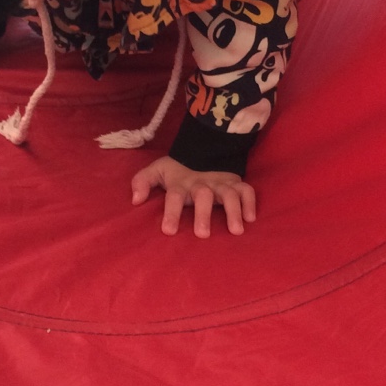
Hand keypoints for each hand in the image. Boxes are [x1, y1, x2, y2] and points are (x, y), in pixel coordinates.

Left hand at [131, 157, 256, 237]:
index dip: (171, 212)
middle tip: (202, 234)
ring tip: (236, 231)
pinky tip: (250, 219)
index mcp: (180, 184)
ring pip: (229, 194)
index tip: (168, 231)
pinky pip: (246, 191)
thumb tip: (134, 200)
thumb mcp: (157, 171)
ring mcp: (221, 184)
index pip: (174, 196)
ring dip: (232, 211)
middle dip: (203, 214)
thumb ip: (142, 182)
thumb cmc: (177, 171)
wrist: (203, 151)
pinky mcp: (236, 183)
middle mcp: (202, 184)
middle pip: (203, 196)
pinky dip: (250, 202)